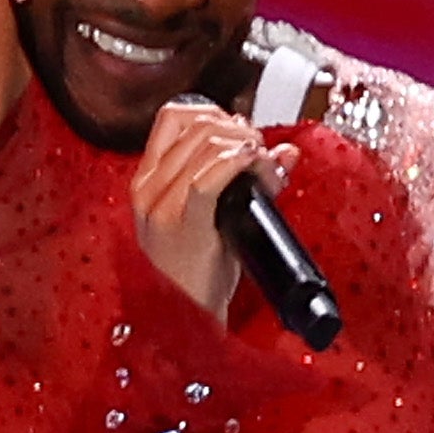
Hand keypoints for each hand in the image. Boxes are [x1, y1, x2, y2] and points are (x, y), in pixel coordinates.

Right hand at [130, 99, 298, 320]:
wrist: (184, 320)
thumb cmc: (197, 274)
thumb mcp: (213, 217)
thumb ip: (240, 179)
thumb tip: (286, 151)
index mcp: (147, 181)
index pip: (173, 117)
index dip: (213, 112)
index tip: (238, 130)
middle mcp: (148, 187)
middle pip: (196, 125)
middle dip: (238, 128)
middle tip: (260, 149)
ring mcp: (161, 205)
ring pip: (207, 145)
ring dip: (246, 144)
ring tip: (263, 163)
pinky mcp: (182, 223)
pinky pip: (210, 176)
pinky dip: (239, 162)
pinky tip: (256, 166)